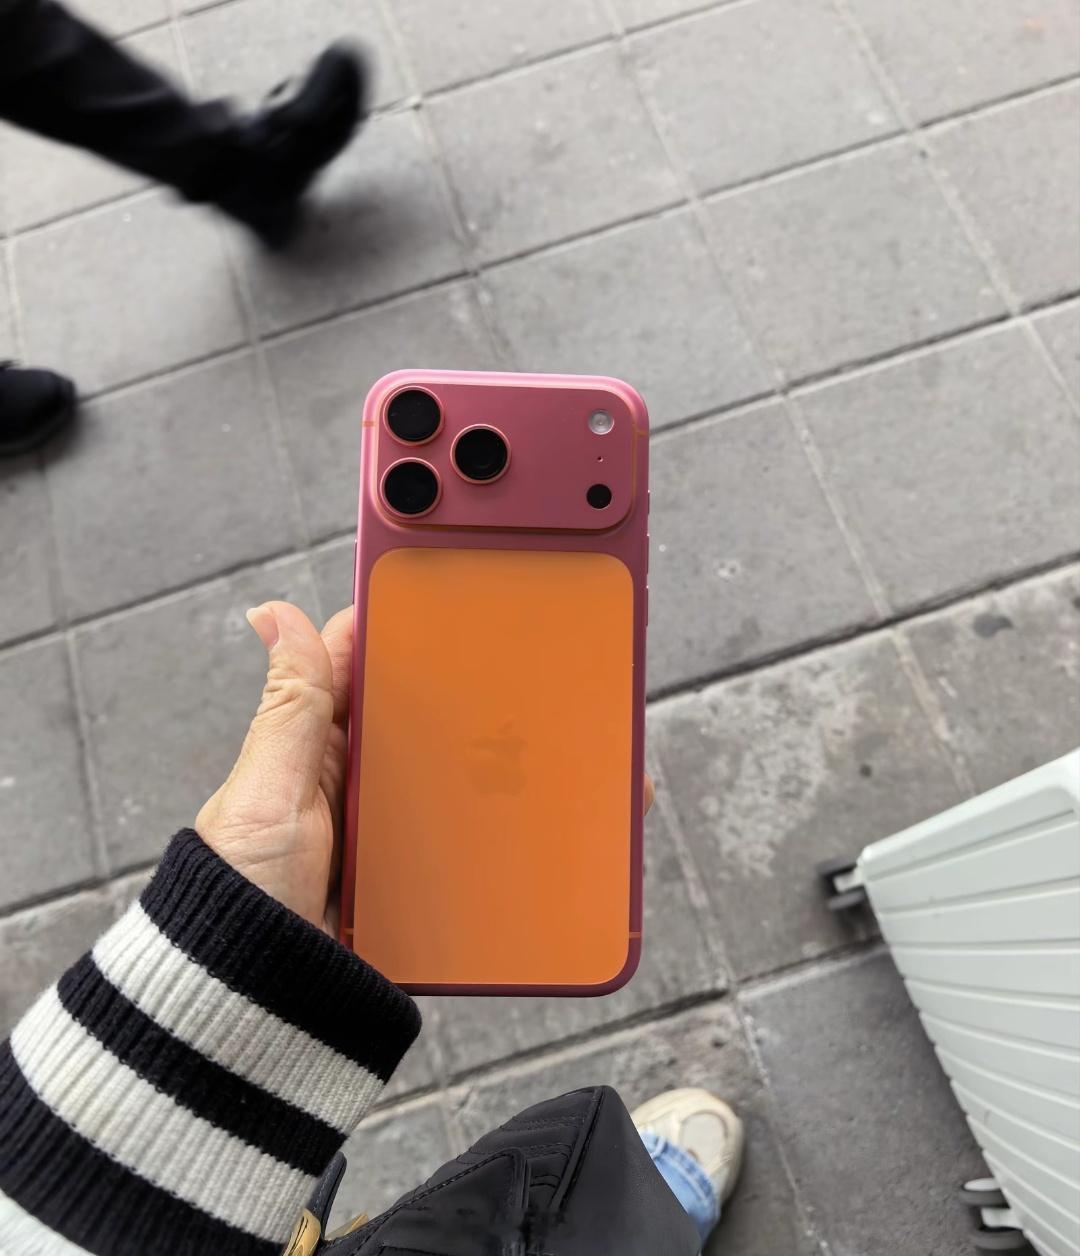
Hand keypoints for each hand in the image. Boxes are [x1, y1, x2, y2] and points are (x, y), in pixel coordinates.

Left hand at [197, 599, 655, 936]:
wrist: (256, 1010)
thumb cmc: (242, 899)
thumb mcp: (268, 794)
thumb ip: (289, 708)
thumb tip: (273, 612)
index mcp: (314, 746)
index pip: (363, 663)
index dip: (404, 624)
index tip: (457, 593)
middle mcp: (354, 780)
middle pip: (425, 720)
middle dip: (478, 696)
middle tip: (540, 672)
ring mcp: (385, 829)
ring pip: (457, 780)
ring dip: (508, 766)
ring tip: (568, 749)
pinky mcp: (410, 877)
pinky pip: (465, 840)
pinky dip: (507, 829)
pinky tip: (553, 825)